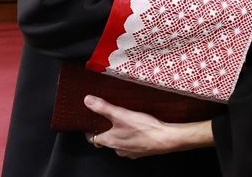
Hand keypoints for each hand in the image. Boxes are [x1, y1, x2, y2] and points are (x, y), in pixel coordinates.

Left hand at [84, 95, 213, 157]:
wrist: (164, 138)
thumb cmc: (143, 128)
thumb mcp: (121, 114)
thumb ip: (103, 107)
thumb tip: (87, 101)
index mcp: (110, 141)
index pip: (93, 139)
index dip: (91, 131)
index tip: (92, 124)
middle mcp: (117, 149)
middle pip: (107, 140)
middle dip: (107, 131)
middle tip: (110, 119)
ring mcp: (129, 152)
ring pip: (120, 143)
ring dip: (120, 134)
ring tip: (125, 122)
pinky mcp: (141, 151)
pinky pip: (132, 144)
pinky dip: (132, 137)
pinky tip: (138, 129)